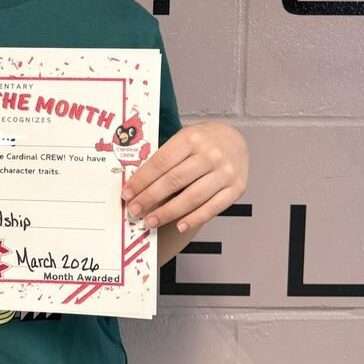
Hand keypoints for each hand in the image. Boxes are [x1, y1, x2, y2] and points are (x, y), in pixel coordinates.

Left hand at [120, 120, 247, 233]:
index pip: (161, 162)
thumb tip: (138, 186)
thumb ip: (165, 159)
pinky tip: (179, 225)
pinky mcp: (237, 188)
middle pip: (174, 181)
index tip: (127, 194)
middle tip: (134, 210)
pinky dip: (194, 219)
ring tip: (151, 221)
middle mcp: (211, 154)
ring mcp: (226, 172)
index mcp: (192, 138)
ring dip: (168, 212)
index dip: (141, 180)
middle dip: (150, 198)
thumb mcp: (183, 140)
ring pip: (192, 197)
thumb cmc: (203, 142)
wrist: (236, 140)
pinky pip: (213, 208)